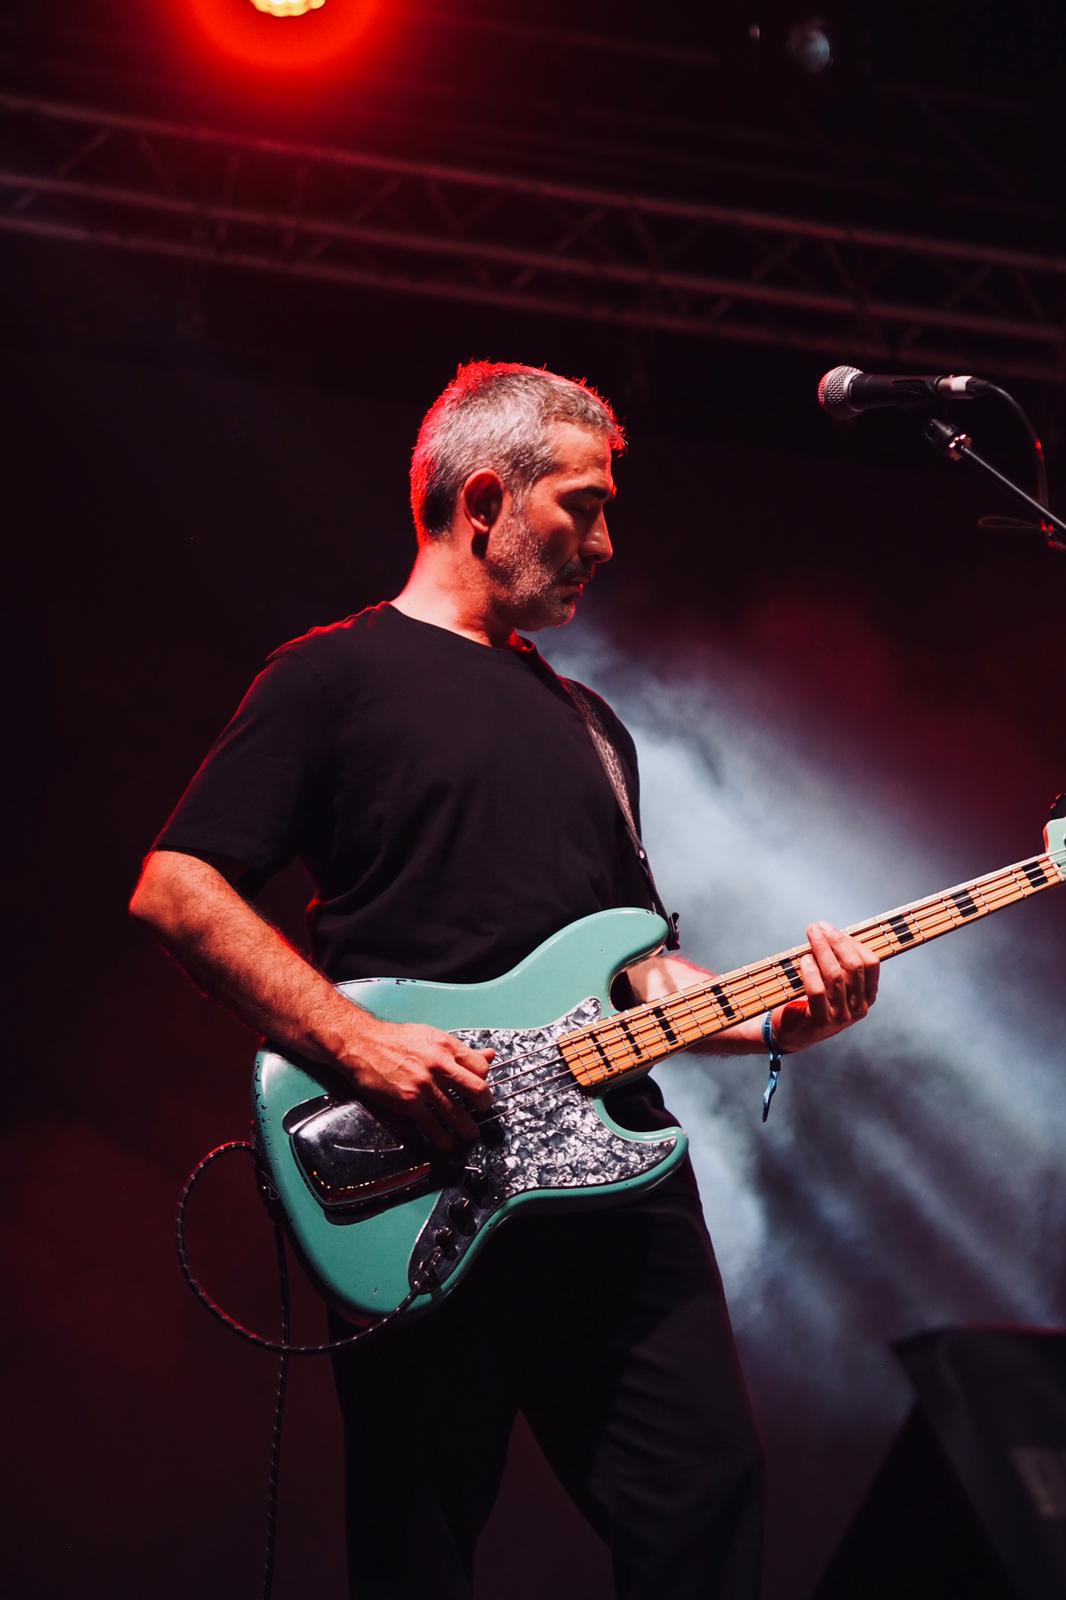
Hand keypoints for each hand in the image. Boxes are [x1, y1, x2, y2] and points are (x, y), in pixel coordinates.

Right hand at [342, 1019, 494, 1150]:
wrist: (362, 1043)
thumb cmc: (396, 1039)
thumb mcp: (432, 1036)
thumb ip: (461, 1050)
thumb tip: (489, 1055)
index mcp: (447, 1046)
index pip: (481, 1067)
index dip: (485, 1080)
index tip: (481, 1089)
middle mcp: (439, 1065)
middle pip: (477, 1091)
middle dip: (484, 1106)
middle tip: (482, 1112)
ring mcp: (424, 1085)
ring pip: (457, 1114)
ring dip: (467, 1130)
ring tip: (469, 1134)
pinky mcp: (409, 1102)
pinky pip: (432, 1126)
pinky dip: (443, 1139)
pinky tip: (446, 1143)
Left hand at [774, 921, 879, 1053]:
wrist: (790, 1034)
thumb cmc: (811, 1003)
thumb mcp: (832, 985)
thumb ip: (838, 963)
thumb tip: (832, 931)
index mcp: (867, 996)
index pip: (870, 963)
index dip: (852, 942)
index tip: (832, 929)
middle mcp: (859, 1008)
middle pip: (854, 966)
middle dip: (836, 941)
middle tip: (818, 927)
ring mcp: (841, 1017)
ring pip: (836, 976)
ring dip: (822, 950)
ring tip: (811, 936)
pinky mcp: (821, 1022)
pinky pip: (818, 992)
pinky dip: (811, 972)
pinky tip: (804, 959)